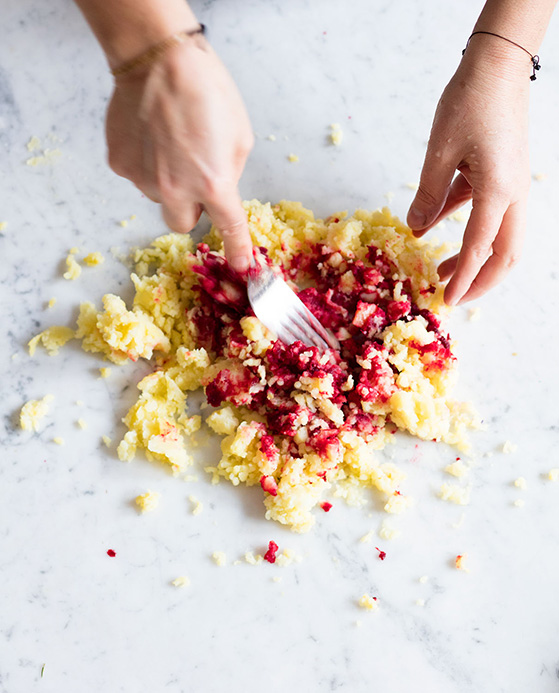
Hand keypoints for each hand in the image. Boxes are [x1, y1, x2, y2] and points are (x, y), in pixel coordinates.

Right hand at [106, 35, 253, 271]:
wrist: (159, 58)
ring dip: (167, 181)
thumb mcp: (240, 137)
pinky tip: (150, 136)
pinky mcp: (120, 163)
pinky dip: (145, 163)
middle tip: (194, 178)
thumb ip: (230, 173)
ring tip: (171, 142)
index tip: (241, 267)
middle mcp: (175, 189)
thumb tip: (220, 190)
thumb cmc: (207, 89)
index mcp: (212, 183)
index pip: (228, 229)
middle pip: (182, 224)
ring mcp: (142, 178)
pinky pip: (137, 175)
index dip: (237, 251)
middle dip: (191, 208)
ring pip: (158, 197)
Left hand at [407, 38, 530, 304]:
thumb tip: (415, 230)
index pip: (480, 249)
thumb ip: (428, 195)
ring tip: (442, 271)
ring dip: (475, 258)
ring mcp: (511, 185)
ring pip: (501, 236)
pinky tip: (434, 230)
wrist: (497, 65)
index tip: (447, 301)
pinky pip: (486, 212)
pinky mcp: (502, 176)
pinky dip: (466, 228)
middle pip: (506, 253)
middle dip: (483, 281)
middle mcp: (512, 194)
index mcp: (498, 191)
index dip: (464, 279)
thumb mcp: (440, 152)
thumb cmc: (470, 101)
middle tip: (455, 297)